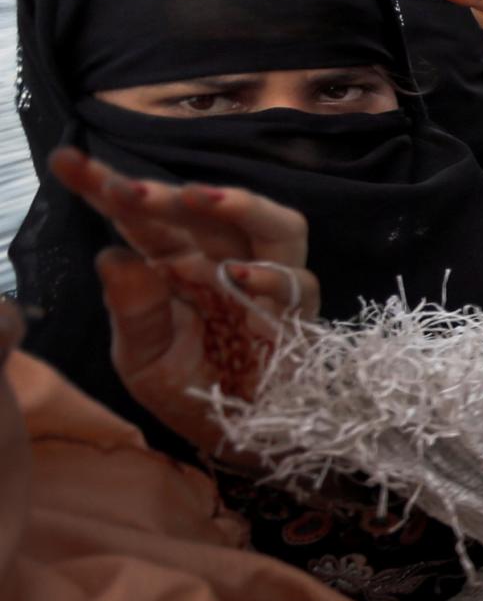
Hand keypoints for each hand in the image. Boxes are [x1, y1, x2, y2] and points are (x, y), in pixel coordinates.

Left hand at [53, 146, 318, 460]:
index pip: (143, 217)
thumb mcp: (140, 359)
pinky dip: (272, 277)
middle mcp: (224, 263)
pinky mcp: (297, 315)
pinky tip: (241, 276)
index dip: (106, 187)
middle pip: (208, 210)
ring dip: (239, 205)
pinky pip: (297, 285)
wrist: (235, 438)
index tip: (67, 162)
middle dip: (168, 195)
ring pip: (274, 225)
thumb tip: (113, 256)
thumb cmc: (187, 391)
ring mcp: (267, 284)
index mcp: (176, 264)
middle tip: (128, 189)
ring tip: (200, 198)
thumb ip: (130, 311)